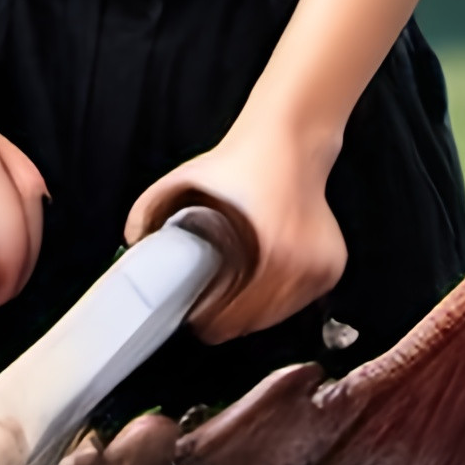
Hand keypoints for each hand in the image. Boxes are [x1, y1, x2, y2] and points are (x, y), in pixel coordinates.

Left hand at [132, 114, 341, 342]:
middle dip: (226, 318)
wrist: (290, 141)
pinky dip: (276, 300)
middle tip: (208, 304)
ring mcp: (321, 269)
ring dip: (251, 312)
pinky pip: (298, 302)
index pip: (235, 318)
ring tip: (231, 293)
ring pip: (276, 317)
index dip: (206, 320)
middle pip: (253, 323)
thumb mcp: (186, 179)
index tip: (192, 313)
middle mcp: (303, 266)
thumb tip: (131, 243)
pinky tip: (258, 283)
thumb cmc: (243, 162)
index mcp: (273, 253)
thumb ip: (149, 208)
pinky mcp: (332, 267)